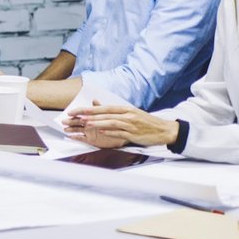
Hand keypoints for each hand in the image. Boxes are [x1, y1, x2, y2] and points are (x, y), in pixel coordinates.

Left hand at [63, 103, 179, 148]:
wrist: (164, 130)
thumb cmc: (145, 122)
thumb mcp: (130, 113)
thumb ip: (114, 111)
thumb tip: (97, 104)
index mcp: (125, 109)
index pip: (104, 107)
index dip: (89, 108)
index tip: (75, 110)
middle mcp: (127, 115)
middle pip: (105, 114)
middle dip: (88, 115)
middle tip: (74, 116)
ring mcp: (131, 125)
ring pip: (111, 122)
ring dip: (98, 123)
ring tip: (86, 123)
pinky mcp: (135, 134)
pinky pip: (121, 133)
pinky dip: (111, 132)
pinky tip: (102, 132)